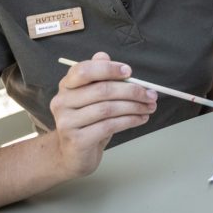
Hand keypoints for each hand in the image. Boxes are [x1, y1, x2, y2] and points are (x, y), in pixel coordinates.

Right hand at [49, 52, 157, 177]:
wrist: (73, 156)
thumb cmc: (87, 123)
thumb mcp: (92, 98)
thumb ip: (98, 77)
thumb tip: (104, 56)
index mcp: (66, 86)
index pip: (84, 70)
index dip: (108, 69)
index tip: (129, 72)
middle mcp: (62, 102)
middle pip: (101, 90)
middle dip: (131, 91)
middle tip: (150, 94)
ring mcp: (67, 122)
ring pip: (108, 108)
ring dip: (134, 107)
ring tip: (149, 107)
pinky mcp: (77, 140)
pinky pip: (109, 126)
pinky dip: (129, 121)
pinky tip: (140, 119)